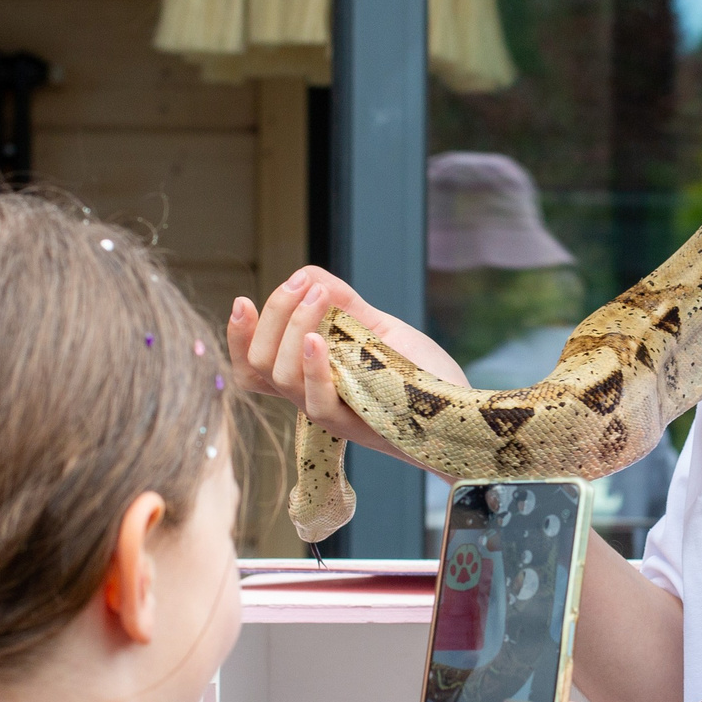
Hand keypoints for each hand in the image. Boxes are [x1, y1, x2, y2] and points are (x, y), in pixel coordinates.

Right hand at [228, 268, 468, 463]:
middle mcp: (312, 398)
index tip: (243, 301)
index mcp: (309, 378)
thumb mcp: (379, 331)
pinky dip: (313, 368)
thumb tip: (308, 275)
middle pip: (259, 366)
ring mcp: (332, 414)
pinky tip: (317, 339)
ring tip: (317, 296)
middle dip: (272, 316)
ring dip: (293, 328)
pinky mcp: (357, 426)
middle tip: (303, 284)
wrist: (463, 414)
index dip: (238, 337)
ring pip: (282, 378)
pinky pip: (318, 402)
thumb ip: (345, 304)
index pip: (252, 366)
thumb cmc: (420, 376)